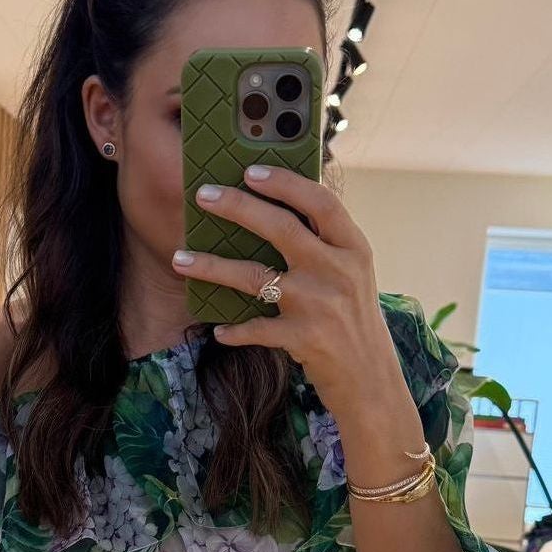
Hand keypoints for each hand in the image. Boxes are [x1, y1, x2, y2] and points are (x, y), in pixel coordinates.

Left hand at [172, 165, 385, 404]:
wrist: (371, 381)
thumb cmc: (354, 321)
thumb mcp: (353, 275)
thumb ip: (326, 244)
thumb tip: (274, 209)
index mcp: (354, 248)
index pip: (320, 202)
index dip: (285, 183)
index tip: (250, 171)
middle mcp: (338, 271)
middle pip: (281, 228)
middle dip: (237, 207)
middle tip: (203, 195)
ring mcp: (320, 305)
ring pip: (255, 277)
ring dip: (212, 267)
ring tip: (179, 259)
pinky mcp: (304, 338)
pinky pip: (255, 328)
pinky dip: (234, 330)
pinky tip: (217, 329)